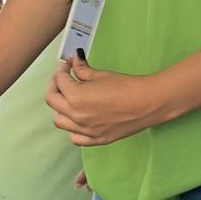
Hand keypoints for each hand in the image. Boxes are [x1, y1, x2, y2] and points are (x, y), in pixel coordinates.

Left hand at [45, 57, 172, 150]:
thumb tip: (75, 60)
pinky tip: (78, 118)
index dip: (62, 69)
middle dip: (55, 85)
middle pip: (52, 100)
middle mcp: (76, 116)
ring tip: (70, 98)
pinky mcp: (96, 139)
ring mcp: (85, 131)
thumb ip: (82, 69)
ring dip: (60, 107)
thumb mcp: (101, 75)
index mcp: (75, 97)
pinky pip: (74, 137)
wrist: (148, 103)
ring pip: (59, 121)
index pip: (59, 81)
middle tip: (63, 77)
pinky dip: (72, 128)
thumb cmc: (126, 86)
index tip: (69, 64)